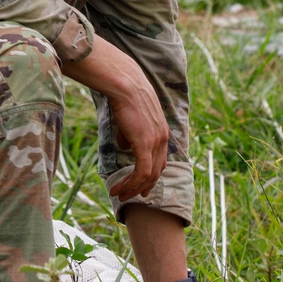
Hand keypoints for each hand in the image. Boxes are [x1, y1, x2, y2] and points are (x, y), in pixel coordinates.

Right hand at [105, 70, 168, 199]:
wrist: (125, 85)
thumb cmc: (124, 96)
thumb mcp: (129, 118)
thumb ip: (129, 135)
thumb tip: (125, 147)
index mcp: (162, 131)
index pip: (160, 160)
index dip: (151, 175)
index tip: (140, 186)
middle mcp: (163, 139)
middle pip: (156, 171)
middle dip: (142, 186)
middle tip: (130, 196)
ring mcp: (156, 142)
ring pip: (148, 175)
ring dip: (132, 188)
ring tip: (119, 194)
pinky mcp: (145, 144)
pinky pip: (141, 172)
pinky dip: (131, 183)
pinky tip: (119, 188)